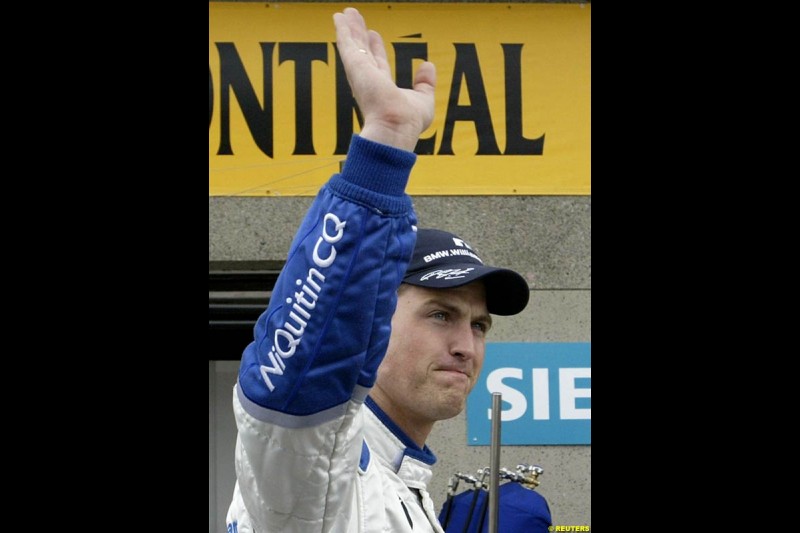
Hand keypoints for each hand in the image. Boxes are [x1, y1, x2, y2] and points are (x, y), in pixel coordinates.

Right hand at [334, 7, 436, 151]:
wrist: (395, 126)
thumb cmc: (408, 121)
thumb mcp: (423, 99)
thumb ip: (425, 83)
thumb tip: (427, 65)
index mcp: (383, 89)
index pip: (378, 63)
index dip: (376, 48)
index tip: (373, 34)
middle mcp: (369, 81)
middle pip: (363, 51)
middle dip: (359, 35)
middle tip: (354, 19)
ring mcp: (361, 74)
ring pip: (353, 45)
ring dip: (349, 28)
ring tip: (344, 13)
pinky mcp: (356, 67)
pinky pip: (347, 44)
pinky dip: (342, 30)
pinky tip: (339, 17)